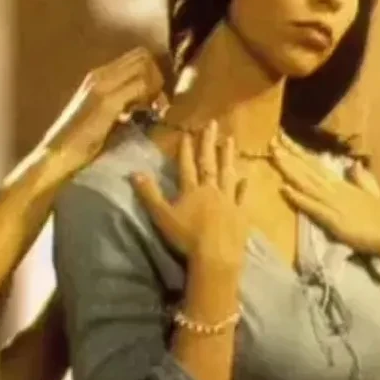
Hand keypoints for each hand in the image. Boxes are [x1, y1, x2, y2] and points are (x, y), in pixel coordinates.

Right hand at [42, 47, 167, 176]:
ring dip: (155, 86)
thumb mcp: (102, 115)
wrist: (57, 154)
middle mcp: (99, 74)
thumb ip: (119, 102)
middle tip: (155, 103)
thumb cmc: (79, 141)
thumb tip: (144, 103)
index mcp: (98, 76)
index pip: (136, 56)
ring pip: (144, 66)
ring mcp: (102, 85)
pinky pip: (141, 84)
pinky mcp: (106, 100)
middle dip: (156, 77)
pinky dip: (150, 97)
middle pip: (142, 55)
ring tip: (151, 110)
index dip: (151, 73)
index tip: (153, 99)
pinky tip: (146, 116)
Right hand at [131, 120, 248, 265]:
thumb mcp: (162, 216)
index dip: (185, 149)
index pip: (187, 165)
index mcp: (191, 190)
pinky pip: (242, 196)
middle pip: (209, 163)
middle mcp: (211, 190)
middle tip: (212, 124)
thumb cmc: (186, 237)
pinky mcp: (241, 214)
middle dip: (208, 143)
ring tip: (229, 141)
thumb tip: (134, 173)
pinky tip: (246, 177)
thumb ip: (149, 194)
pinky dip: (243, 186)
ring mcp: (228, 200)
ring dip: (228, 157)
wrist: (216, 256)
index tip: (187, 133)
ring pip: (227, 174)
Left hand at [270, 132, 379, 260]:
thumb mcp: (371, 193)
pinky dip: (298, 197)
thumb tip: (354, 165)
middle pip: (306, 169)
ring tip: (274, 155)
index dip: (298, 152)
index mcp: (341, 183)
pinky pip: (312, 206)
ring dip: (289, 169)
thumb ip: (361, 179)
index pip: (315, 164)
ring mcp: (332, 203)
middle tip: (271, 140)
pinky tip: (284, 188)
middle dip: (288, 155)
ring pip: (306, 183)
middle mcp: (334, 189)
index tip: (283, 139)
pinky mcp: (332, 219)